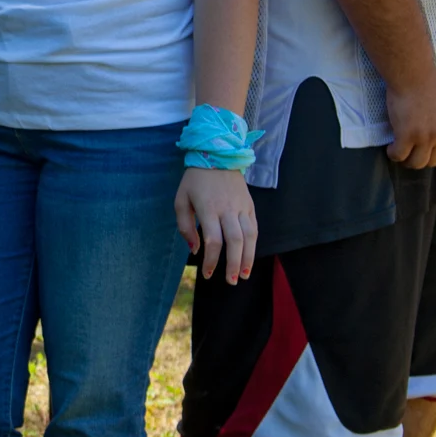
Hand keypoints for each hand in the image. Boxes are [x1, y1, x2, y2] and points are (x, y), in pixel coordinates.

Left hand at [175, 168, 256, 284]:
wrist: (217, 155)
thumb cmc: (194, 181)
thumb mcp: (181, 200)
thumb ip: (185, 226)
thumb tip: (195, 249)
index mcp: (208, 208)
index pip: (214, 241)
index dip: (212, 260)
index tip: (207, 273)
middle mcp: (227, 208)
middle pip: (234, 241)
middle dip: (234, 264)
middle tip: (232, 281)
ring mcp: (241, 206)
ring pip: (249, 236)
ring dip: (248, 258)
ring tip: (245, 275)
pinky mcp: (249, 205)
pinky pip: (254, 227)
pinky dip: (253, 244)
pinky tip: (250, 256)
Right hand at [387, 68, 435, 169]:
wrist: (413, 74)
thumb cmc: (427, 82)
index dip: (435, 153)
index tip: (424, 149)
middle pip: (432, 161)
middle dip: (420, 159)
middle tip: (409, 152)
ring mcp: (424, 137)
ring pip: (416, 162)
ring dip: (406, 160)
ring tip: (399, 151)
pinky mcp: (406, 136)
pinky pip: (399, 155)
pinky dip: (393, 154)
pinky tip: (390, 148)